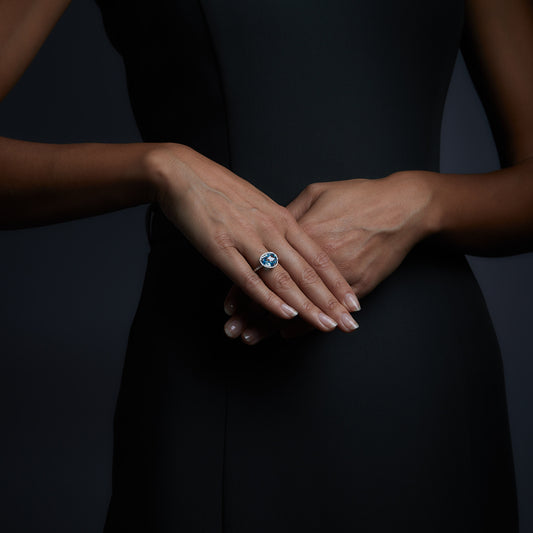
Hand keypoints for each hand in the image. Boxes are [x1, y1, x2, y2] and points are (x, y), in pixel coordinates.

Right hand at [146, 143, 360, 332]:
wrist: (185, 174)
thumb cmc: (222, 189)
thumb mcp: (260, 204)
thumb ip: (278, 225)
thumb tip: (291, 245)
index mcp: (282, 219)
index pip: (318, 256)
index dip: (337, 282)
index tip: (354, 302)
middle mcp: (271, 230)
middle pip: (307, 271)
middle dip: (331, 301)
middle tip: (349, 324)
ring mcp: (247, 239)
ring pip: (284, 278)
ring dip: (307, 305)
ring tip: (326, 325)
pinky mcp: (222, 248)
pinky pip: (250, 279)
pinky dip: (269, 299)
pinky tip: (284, 314)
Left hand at [223, 171, 435, 343]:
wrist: (402, 206)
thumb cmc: (358, 196)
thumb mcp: (317, 195)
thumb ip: (289, 215)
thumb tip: (268, 230)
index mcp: (297, 233)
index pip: (261, 266)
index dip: (241, 288)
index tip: (228, 305)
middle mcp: (311, 257)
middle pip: (274, 291)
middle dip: (250, 314)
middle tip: (231, 331)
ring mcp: (334, 274)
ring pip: (297, 305)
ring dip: (270, 326)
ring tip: (250, 339)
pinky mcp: (356, 285)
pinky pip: (325, 310)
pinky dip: (305, 326)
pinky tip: (287, 335)